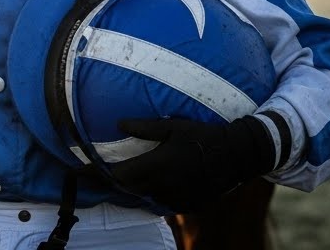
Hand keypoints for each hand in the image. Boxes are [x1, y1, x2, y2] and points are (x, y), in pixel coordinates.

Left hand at [110, 115, 277, 213]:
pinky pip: (164, 203)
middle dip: (120, 180)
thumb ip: (144, 128)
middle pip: (130, 189)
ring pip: (146, 196)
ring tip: (140, 174)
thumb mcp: (172, 127)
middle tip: (116, 169)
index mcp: (156, 165)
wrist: (235, 155)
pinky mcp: (186, 205)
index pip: (120, 175)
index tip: (93, 168)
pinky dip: (158, 194)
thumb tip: (119, 124)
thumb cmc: (201, 136)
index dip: (105, 172)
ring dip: (140, 187)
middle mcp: (162, 186)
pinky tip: (162, 182)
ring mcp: (175, 198)